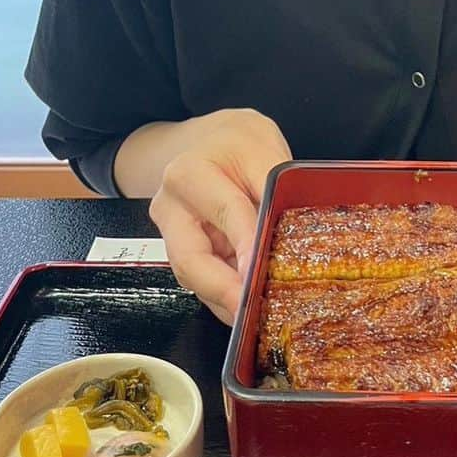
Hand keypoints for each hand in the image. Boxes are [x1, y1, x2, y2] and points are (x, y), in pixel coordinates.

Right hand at [147, 109, 291, 325]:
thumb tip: (285, 228)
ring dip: (227, 300)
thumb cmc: (236, 143)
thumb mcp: (262, 148)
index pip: (225, 212)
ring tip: (257, 315)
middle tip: (253, 310)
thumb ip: (273, 186)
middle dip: (224, 291)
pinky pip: (203, 282)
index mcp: (188, 173)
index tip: (262, 271)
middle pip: (191, 260)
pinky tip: (248, 306)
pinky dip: (226, 297)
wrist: (212, 141)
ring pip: (194, 278)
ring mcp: (173, 235)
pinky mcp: (185, 253)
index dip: (246, 245)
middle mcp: (171, 207)